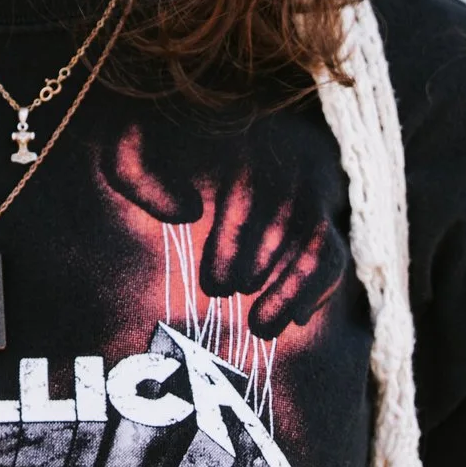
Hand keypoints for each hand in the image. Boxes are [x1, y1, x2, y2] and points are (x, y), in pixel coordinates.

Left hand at [101, 121, 347, 337]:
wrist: (191, 144)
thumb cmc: (157, 150)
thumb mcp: (132, 147)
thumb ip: (136, 168)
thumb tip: (185, 211)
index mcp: (242, 140)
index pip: (249, 193)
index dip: (232, 244)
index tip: (212, 284)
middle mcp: (285, 159)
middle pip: (283, 225)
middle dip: (254, 269)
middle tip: (224, 295)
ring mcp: (311, 188)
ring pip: (317, 245)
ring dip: (291, 292)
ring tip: (260, 326)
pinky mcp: (324, 215)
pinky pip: (334, 255)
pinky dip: (317, 289)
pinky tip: (294, 318)